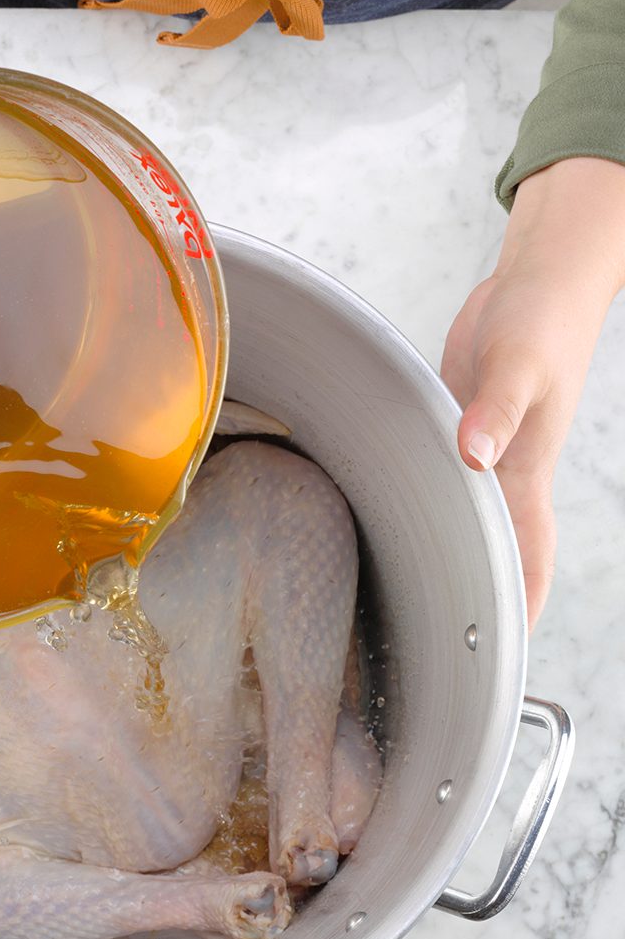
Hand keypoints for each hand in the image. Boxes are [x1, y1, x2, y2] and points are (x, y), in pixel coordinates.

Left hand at [442, 157, 624, 628]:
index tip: (504, 657)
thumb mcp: (519, 362)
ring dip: (450, 553)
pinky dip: (426, 502)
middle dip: (480, 598)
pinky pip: (441, 476)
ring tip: (420, 600)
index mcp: (525, 468)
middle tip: (446, 649)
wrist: (539, 281)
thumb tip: (475, 456)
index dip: (520, 605)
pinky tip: (396, 514)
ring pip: (464, 518)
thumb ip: (498, 410)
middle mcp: (502, 470)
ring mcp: (480, 452)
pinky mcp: (457, 428)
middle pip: (495, 549)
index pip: (527, 553)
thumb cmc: (542, 319)